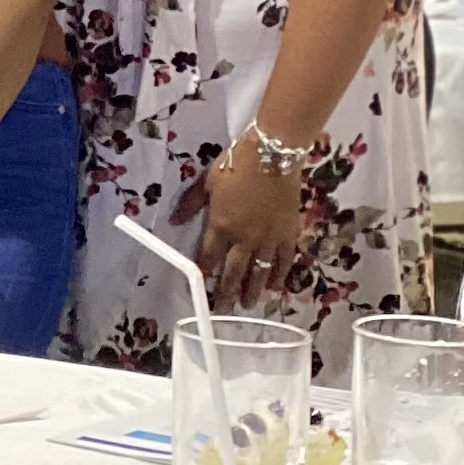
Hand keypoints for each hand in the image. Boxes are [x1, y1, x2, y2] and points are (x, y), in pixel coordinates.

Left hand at [191, 152, 305, 308]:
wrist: (274, 153)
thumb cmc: (236, 164)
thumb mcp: (206, 181)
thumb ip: (190, 204)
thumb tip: (174, 221)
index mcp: (220, 225)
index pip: (208, 258)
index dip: (203, 274)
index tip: (200, 288)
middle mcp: (243, 237)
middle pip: (233, 273)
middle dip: (226, 294)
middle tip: (221, 310)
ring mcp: (268, 238)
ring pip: (259, 272)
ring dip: (252, 290)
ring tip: (247, 305)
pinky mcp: (289, 233)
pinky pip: (285, 261)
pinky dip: (280, 276)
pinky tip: (276, 287)